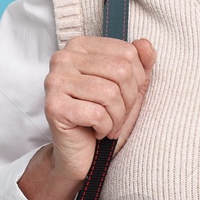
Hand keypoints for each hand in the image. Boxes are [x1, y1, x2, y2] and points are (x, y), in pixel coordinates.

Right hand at [22, 36, 155, 199]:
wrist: (80, 155)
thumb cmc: (104, 118)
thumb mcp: (130, 89)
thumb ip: (140, 63)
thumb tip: (146, 44)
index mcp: (80, 46)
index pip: (128, 52)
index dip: (137, 80)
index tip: (125, 97)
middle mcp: (63, 58)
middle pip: (121, 70)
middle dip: (128, 100)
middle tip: (117, 115)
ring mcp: (55, 81)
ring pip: (110, 92)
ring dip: (117, 117)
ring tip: (108, 125)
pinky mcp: (54, 106)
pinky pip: (97, 113)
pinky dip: (105, 128)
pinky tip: (96, 131)